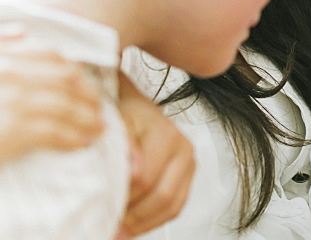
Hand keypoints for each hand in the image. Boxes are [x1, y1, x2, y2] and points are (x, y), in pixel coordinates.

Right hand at [0, 28, 103, 162]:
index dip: (74, 71)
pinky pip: (55, 132)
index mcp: (3, 59)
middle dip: (86, 96)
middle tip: (99, 109)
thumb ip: (0, 46)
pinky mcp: (14, 129)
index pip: (51, 57)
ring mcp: (12, 100)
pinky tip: (82, 143)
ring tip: (97, 129)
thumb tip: (23, 31)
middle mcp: (8, 74)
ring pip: (65, 106)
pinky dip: (73, 138)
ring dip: (86, 118)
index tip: (86, 85)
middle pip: (64, 80)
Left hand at [117, 72, 195, 237]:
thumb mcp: (115, 121)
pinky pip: (175, 208)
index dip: (120, 195)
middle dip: (131, 214)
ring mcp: (188, 163)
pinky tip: (132, 227)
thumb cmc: (122, 115)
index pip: (144, 177)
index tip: (97, 206)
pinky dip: (153, 222)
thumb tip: (132, 170)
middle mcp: (183, 148)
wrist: (137, 108)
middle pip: (160, 195)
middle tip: (106, 224)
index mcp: (165, 133)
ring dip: (142, 223)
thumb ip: (122, 143)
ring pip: (171, 206)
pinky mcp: (188, 176)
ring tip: (117, 231)